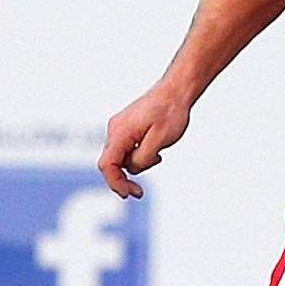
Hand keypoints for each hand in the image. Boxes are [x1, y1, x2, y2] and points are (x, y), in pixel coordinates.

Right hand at [98, 82, 191, 197]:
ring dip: (137, 163)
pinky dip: (139, 155)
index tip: (127, 195)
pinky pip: (127, 149)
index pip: (107, 165)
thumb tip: (134, 168)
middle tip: (139, 193)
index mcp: (120, 132)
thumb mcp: (160, 140)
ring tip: (158, 155)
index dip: (115, 183)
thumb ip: (143, 157)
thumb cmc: (170, 112)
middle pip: (111, 163)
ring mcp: (120, 127)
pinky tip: (156, 151)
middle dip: (123, 179)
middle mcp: (115, 129)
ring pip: (121, 157)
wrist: (176, 91)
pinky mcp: (127, 127)